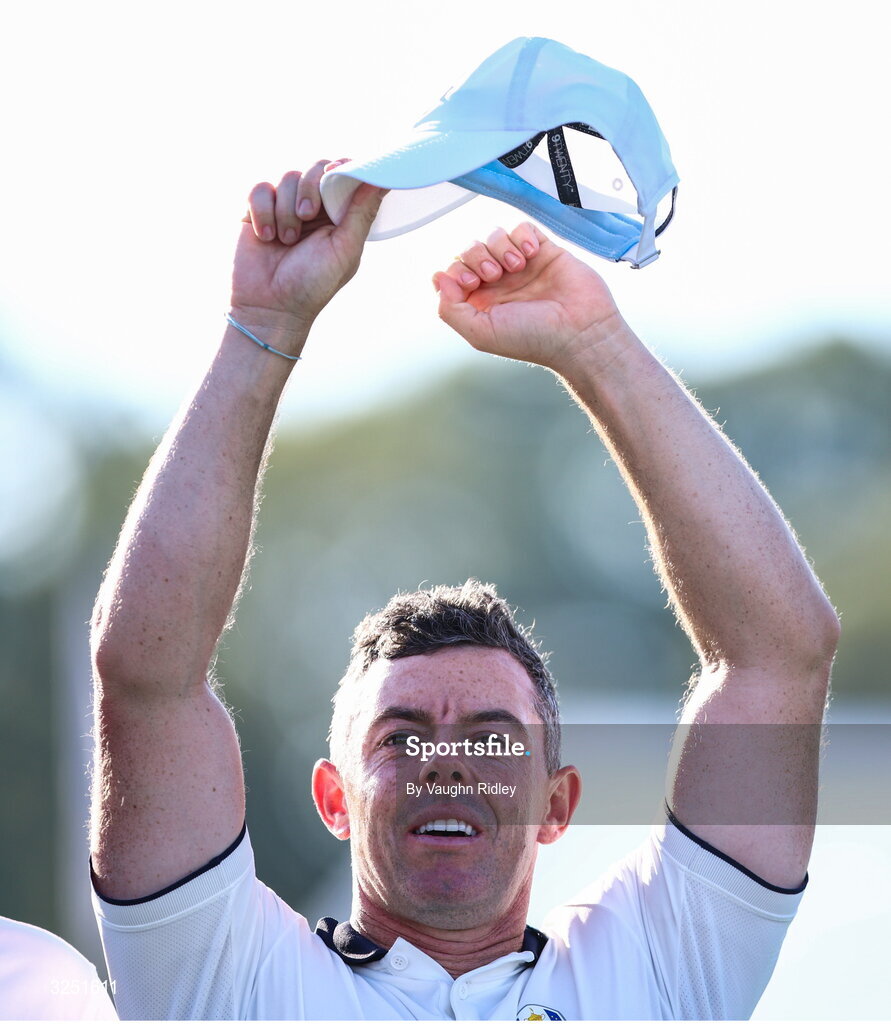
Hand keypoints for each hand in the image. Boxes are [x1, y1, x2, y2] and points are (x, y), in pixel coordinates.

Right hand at [230, 159, 384, 339]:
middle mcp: (313, 206)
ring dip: (286, 210)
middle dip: (310, 188)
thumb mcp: (344, 250)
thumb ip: (361, 213)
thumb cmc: (313, 285)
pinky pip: (259, 189)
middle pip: (315, 168)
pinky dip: (263, 212)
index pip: (344, 173)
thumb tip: (381, 180)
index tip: (336, 176)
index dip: (341, 169)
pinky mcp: (257, 211)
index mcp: (339, 214)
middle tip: (307, 216)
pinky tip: (267, 237)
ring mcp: (284, 206)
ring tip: (286, 241)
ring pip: (286, 177)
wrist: (270, 307)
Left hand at [433, 223, 625, 375]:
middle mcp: (498, 283)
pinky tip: (531, 254)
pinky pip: (522, 228)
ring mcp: (520, 266)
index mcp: (480, 302)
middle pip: (471, 250)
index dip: (456, 271)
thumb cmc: (532, 338)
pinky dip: (522, 235)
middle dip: (477, 256)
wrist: (580, 332)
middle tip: (495, 274)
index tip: (472, 283)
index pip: (453, 272)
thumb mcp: (481, 333)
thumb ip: (450, 309)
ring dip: (501, 246)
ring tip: (518, 266)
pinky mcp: (544, 251)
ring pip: (494, 235)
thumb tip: (438, 277)